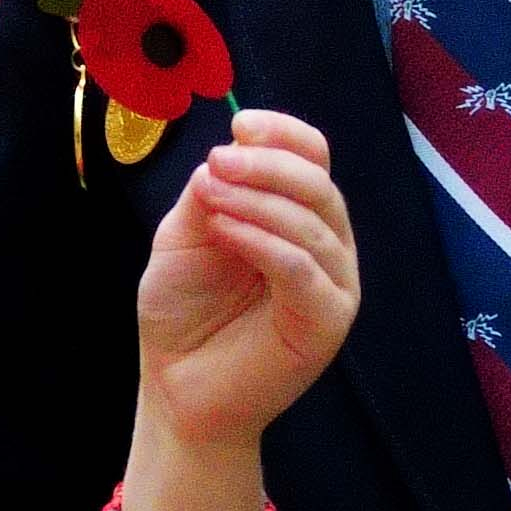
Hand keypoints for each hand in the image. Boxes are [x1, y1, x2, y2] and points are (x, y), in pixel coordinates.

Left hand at [119, 113, 357, 510]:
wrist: (177, 386)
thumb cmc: (184, 311)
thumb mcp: (186, 235)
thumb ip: (210, 194)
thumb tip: (229, 153)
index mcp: (297, 217)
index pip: (313, 158)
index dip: (284, 135)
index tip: (240, 125)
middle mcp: (325, 246)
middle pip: (319, 184)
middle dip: (267, 165)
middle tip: (218, 163)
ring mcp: (333, 284)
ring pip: (314, 223)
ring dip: (259, 201)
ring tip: (210, 199)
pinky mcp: (327, 321)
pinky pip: (305, 269)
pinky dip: (266, 242)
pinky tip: (227, 231)